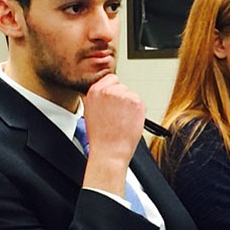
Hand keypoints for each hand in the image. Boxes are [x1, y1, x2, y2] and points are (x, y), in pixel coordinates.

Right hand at [82, 74, 145, 195]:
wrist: (110, 151)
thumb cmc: (100, 136)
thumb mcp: (89, 112)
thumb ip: (96, 98)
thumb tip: (103, 91)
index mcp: (95, 91)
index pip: (110, 79)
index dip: (113, 90)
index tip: (113, 100)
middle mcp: (109, 90)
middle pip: (122, 86)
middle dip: (122, 98)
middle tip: (118, 114)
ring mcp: (124, 95)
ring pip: (131, 94)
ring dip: (130, 105)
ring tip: (123, 120)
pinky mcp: (137, 102)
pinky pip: (140, 102)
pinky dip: (138, 111)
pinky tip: (130, 121)